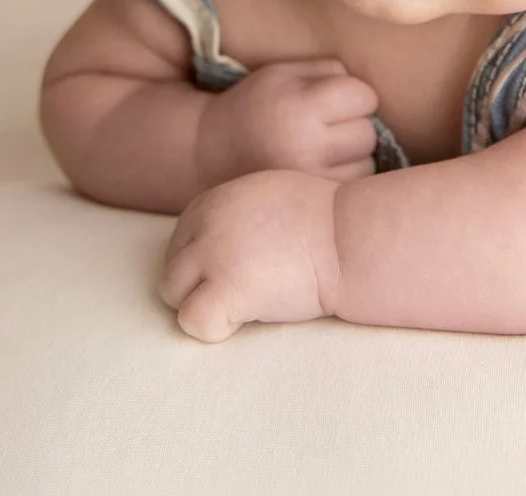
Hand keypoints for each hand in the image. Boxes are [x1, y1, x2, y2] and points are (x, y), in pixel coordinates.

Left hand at [160, 169, 341, 342]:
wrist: (352, 237)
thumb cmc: (327, 222)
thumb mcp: (268, 197)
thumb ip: (235, 216)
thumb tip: (221, 246)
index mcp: (215, 200)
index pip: (182, 240)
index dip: (206, 262)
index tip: (240, 270)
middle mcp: (206, 223)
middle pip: (173, 267)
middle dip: (200, 285)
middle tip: (243, 291)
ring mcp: (213, 255)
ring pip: (173, 294)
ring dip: (205, 304)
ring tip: (247, 303)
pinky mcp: (227, 288)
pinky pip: (193, 321)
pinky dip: (216, 327)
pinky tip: (248, 317)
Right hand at [195, 57, 380, 186]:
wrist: (208, 153)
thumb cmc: (255, 106)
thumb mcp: (283, 73)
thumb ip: (328, 72)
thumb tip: (371, 95)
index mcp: (300, 107)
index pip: (364, 97)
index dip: (354, 95)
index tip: (333, 100)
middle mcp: (307, 148)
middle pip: (368, 134)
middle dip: (355, 125)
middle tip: (325, 126)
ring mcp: (309, 182)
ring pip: (366, 166)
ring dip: (353, 157)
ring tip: (321, 150)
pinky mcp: (309, 204)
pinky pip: (350, 190)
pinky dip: (344, 179)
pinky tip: (321, 170)